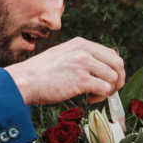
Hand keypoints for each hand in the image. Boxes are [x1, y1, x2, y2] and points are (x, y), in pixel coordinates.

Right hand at [5, 37, 125, 104]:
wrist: (24, 81)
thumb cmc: (40, 73)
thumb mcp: (62, 55)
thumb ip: (80, 57)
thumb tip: (99, 69)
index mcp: (81, 43)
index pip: (111, 54)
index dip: (114, 69)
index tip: (108, 81)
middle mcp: (84, 50)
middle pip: (117, 64)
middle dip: (117, 80)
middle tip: (108, 91)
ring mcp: (83, 64)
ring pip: (113, 77)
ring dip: (108, 90)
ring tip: (93, 96)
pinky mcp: (81, 79)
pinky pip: (105, 88)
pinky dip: (101, 97)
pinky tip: (89, 99)